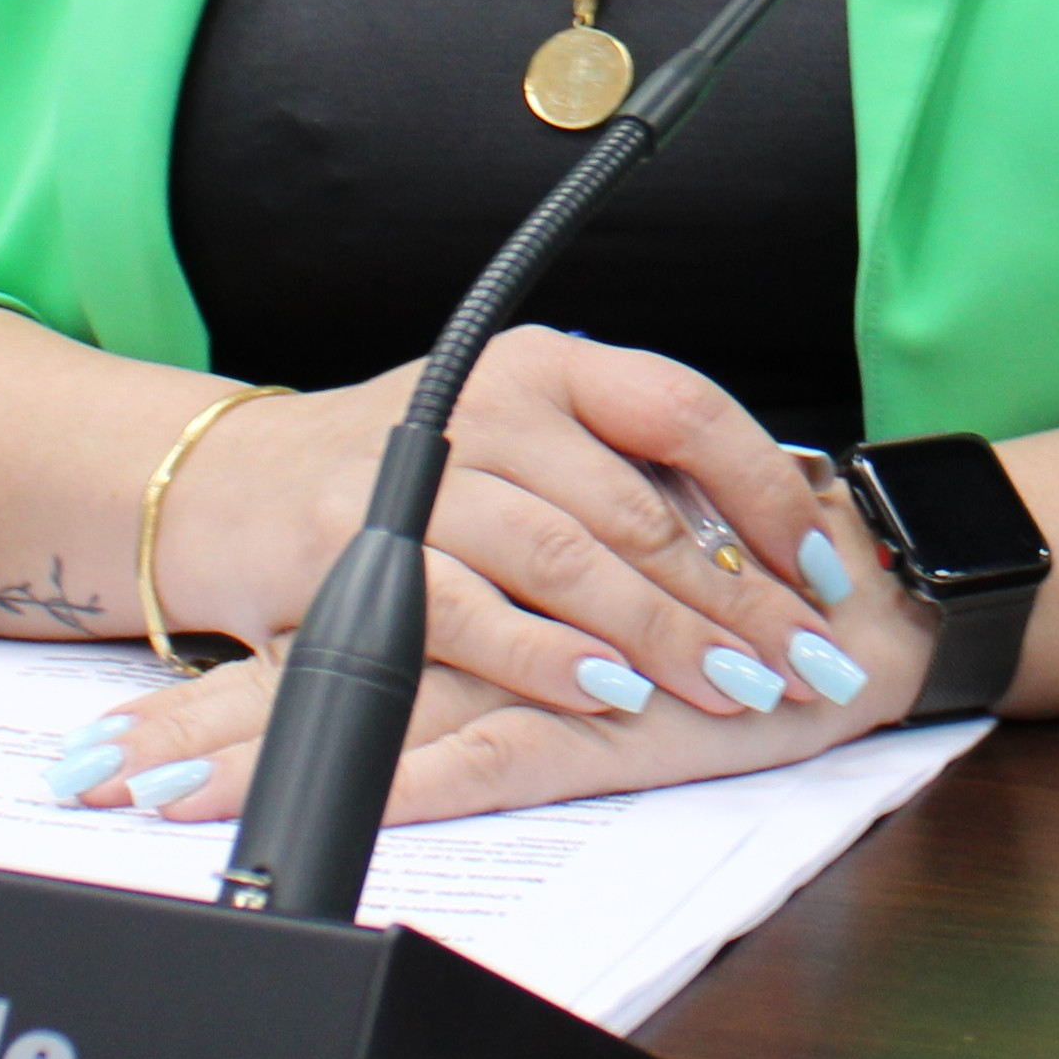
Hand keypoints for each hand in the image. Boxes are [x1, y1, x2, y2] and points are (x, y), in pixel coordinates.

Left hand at [52, 543, 938, 832]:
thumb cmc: (734, 623)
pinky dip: (397, 789)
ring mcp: (538, 682)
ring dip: (255, 767)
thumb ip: (501, 662)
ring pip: (365, 722)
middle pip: (306, 689)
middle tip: (80, 780)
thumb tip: (395, 714)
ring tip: (148, 805)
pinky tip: (325, 817)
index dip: (201, 705)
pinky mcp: (599, 729)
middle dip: (186, 740)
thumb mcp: (597, 641)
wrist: (855, 617)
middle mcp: (489, 633)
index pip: (311, 658)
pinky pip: (484, 761)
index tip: (101, 746)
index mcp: (474, 610)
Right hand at [155, 330, 861, 737]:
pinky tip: (609, 692)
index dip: (765, 489)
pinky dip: (547, 657)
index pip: (684, 411)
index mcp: (545, 367)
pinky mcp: (365, 548)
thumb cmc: (401, 478)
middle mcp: (489, 404)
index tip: (823, 564)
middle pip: (639, 507)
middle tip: (803, 660)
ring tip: (732, 685)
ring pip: (567, 558)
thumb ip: (616, 481)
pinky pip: (474, 610)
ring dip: (660, 633)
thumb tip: (762, 551)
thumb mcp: (516, 445)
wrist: (234, 490)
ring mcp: (423, 472)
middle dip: (735, 597)